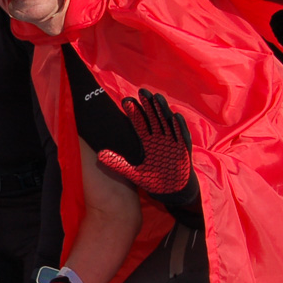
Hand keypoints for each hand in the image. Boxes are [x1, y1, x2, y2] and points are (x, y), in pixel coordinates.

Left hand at [97, 90, 201, 224]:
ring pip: (168, 123)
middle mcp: (160, 139)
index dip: (134, 112)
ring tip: (157, 98)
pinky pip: (181, 137)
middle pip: (154, 118)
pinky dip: (179, 128)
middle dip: (148, 105)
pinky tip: (175, 117)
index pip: (140, 124)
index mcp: (148, 142)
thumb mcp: (133, 173)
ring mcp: (173, 143)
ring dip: (163, 111)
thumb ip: (118, 164)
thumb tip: (99, 155)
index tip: (126, 101)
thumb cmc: (154, 180)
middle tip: (141, 91)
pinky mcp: (183, 151)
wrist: (171, 191)